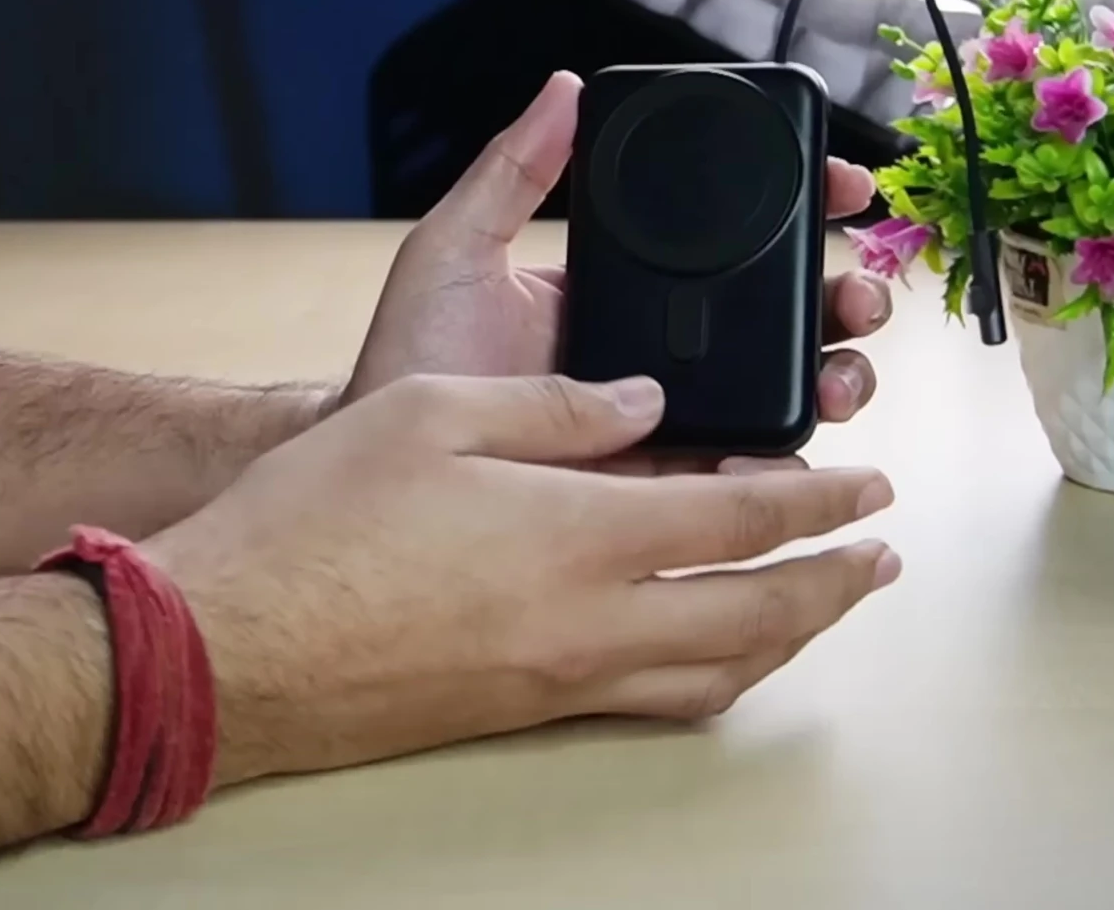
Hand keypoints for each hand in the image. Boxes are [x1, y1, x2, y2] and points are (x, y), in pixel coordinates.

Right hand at [148, 373, 899, 783]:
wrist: (233, 646)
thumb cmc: (314, 523)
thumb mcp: (432, 412)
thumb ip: (555, 407)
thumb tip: (644, 401)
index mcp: (578, 532)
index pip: (742, 518)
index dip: (821, 500)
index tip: (869, 488)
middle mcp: (589, 621)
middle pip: (758, 614)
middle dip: (834, 584)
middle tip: (880, 558)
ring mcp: (559, 680)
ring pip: (718, 674)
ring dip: (787, 638)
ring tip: (819, 607)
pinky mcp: (523, 712)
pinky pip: (656, 703)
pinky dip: (713, 675)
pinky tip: (707, 655)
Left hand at [343, 71, 896, 463]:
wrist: (390, 473)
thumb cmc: (414, 363)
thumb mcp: (456, 251)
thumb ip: (510, 172)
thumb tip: (561, 90)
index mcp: (628, 285)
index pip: (732, 237)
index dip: (798, 206)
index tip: (840, 181)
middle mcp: (663, 348)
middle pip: (784, 311)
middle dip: (844, 290)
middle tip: (854, 284)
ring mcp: (675, 417)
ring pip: (789, 388)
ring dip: (840, 369)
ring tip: (841, 366)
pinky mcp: (672, 487)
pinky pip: (754, 474)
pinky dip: (789, 461)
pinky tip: (788, 446)